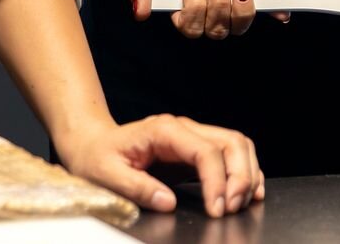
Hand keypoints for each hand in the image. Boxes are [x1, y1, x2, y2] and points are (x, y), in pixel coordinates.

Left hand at [57, 115, 263, 217]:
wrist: (92, 143)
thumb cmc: (97, 156)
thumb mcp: (107, 173)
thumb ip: (137, 186)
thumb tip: (168, 201)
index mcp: (164, 131)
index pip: (205, 151)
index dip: (217, 181)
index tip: (216, 209)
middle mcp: (184, 129)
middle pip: (231, 142)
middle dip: (240, 176)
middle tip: (232, 208)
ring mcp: (192, 137)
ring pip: (237, 145)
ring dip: (247, 173)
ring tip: (241, 203)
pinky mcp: (196, 150)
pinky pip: (231, 154)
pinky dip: (245, 171)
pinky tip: (247, 192)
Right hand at [125, 0, 286, 38]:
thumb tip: (140, 11)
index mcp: (184, 16)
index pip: (190, 28)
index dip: (193, 14)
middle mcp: (209, 18)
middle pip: (217, 30)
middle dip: (217, 7)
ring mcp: (231, 10)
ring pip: (240, 25)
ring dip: (241, 10)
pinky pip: (266, 12)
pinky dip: (275, 13)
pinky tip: (282, 12)